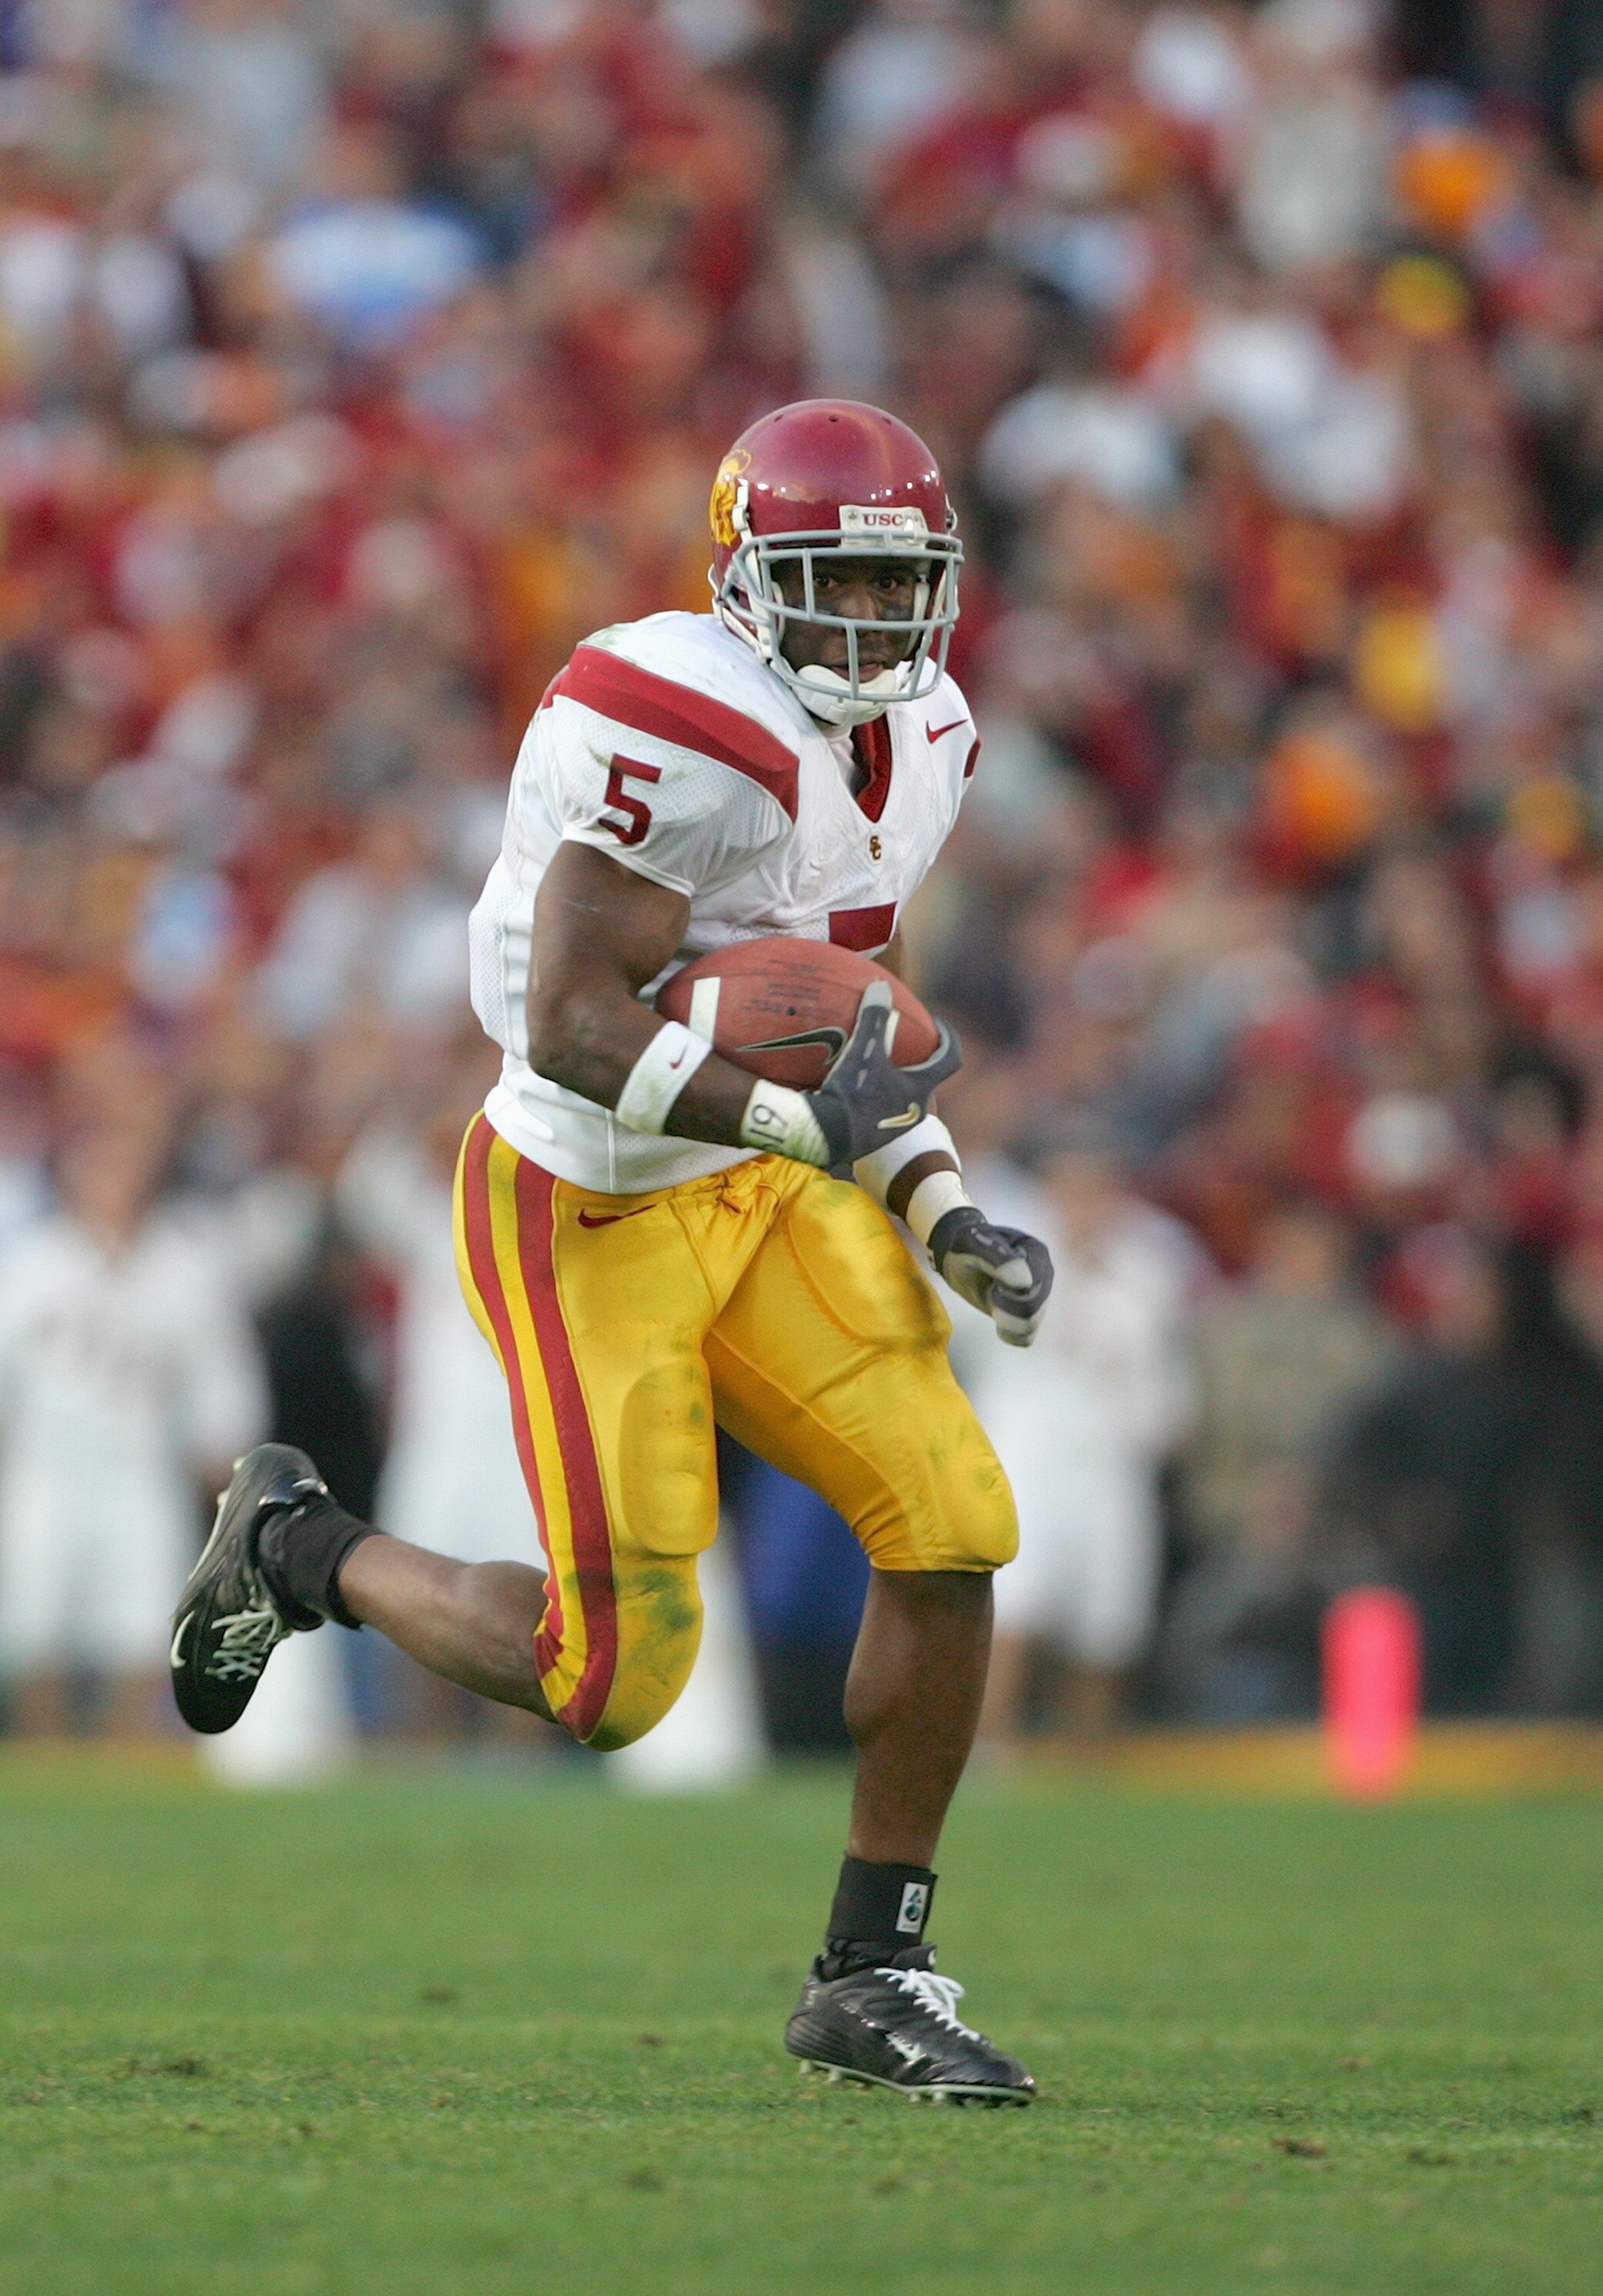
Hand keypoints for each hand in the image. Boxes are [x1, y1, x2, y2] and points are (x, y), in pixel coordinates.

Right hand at [806, 982, 961, 1165]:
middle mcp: (914, 1111)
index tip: (938, 1025)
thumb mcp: (863, 1050)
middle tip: (906, 1044)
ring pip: (904, 1096)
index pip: (950, 1060)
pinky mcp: (875, 1137)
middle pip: (926, 1079)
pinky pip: (883, 1109)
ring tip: (879, 1063)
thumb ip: (874, 1018)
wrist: (825, 1137)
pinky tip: (855, 1086)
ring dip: (896, 1079)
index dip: (949, 1039)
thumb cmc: (851, 1092)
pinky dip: (877, 1094)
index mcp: (920, 1090)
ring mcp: (895, 1127)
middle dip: (918, 1060)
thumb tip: (880, 986)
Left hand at [927, 1207, 1052, 1346]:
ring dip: (1005, 1319)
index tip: (994, 1280)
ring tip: (994, 1300)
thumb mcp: (974, 1244)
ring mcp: (1040, 1295)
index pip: (1032, 1287)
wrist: (960, 1256)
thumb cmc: (967, 1247)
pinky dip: (1009, 1332)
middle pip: (1034, 1310)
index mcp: (1037, 1252)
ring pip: (1030, 1325)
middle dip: (1005, 1307)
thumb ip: (1000, 1260)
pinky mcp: (1031, 1314)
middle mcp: (1044, 1274)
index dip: (1008, 1291)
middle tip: (992, 1291)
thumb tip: (1025, 1284)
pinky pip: (1025, 1337)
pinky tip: (998, 1316)